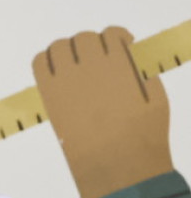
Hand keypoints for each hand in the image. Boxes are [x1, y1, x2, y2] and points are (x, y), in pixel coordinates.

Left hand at [32, 26, 172, 197]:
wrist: (115, 163)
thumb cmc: (143, 134)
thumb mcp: (156, 99)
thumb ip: (143, 73)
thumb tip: (130, 59)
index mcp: (119, 65)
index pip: (112, 34)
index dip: (118, 36)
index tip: (121, 44)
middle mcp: (89, 66)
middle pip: (84, 39)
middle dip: (94, 44)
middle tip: (100, 59)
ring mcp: (65, 79)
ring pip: (59, 47)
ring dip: (68, 50)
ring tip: (77, 63)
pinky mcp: (48, 93)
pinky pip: (39, 63)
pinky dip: (47, 60)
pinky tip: (58, 70)